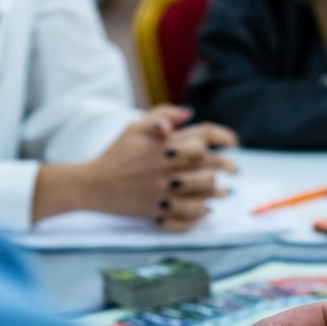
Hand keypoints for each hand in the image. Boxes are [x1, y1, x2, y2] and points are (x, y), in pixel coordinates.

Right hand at [32, 106, 238, 230]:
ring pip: (203, 186)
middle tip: (233, 169)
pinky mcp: (158, 209)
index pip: (202, 134)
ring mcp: (162, 188)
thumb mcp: (134, 128)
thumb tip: (188, 113)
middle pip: (208, 161)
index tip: (233, 143)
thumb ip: (161, 115)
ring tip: (224, 191)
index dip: (223, 136)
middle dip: (226, 165)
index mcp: (163, 143)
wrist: (93, 184)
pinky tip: (206, 208)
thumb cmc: (118, 154)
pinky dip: (200, 211)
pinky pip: (188, 212)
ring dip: (217, 189)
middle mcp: (165, 164)